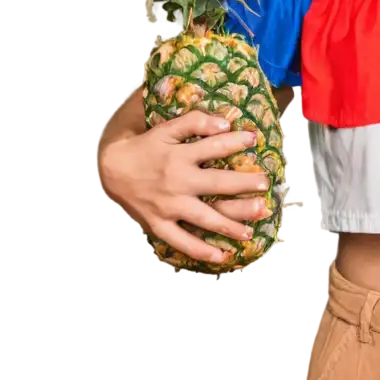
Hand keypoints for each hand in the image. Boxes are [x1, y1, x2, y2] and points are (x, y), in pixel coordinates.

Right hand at [99, 109, 272, 265]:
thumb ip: (194, 123)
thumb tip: (224, 122)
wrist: (114, 168)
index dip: (236, 141)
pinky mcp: (160, 223)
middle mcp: (177, 183)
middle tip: (265, 185)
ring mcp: (170, 206)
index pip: (213, 147)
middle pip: (216, 184)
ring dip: (230, 224)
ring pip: (204, 217)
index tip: (255, 139)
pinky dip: (200, 251)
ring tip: (253, 229)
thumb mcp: (167, 128)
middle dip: (243, 185)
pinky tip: (222, 257)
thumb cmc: (147, 146)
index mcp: (180, 156)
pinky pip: (181, 241)